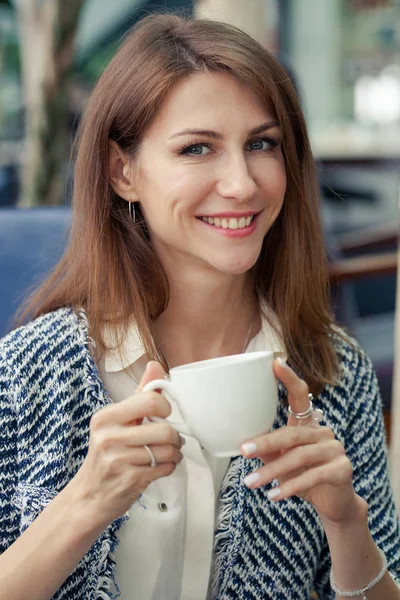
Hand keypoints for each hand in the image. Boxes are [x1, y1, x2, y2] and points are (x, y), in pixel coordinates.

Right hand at [72, 361, 182, 525]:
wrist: (89, 495)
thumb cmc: (107, 453)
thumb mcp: (117, 420)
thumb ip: (140, 393)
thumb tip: (154, 365)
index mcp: (106, 417)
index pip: (150, 401)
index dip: (165, 407)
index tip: (164, 414)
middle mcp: (109, 437)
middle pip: (163, 430)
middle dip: (174, 437)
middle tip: (171, 439)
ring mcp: (118, 460)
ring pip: (167, 451)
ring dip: (174, 453)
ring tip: (166, 453)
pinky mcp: (129, 480)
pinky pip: (164, 468)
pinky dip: (168, 467)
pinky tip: (159, 466)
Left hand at [241, 358, 358, 524]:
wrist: (334, 503)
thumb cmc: (304, 476)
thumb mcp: (282, 461)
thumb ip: (267, 449)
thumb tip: (240, 443)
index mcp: (308, 424)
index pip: (300, 394)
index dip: (289, 377)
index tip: (275, 362)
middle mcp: (323, 432)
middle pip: (292, 433)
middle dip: (265, 442)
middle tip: (243, 451)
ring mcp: (335, 450)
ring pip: (299, 457)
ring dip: (272, 471)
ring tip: (251, 483)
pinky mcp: (342, 470)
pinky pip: (312, 476)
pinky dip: (290, 487)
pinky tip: (273, 496)